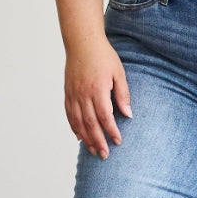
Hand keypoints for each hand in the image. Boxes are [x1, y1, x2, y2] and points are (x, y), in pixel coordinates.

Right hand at [64, 36, 131, 157]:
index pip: (104, 116)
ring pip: (78, 122)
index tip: (118, 141)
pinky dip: (74, 127)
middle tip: (104, 155)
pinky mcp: (68, 93)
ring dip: (86, 138)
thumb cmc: (103, 56)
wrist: (82, 42)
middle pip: (90, 123)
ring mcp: (73, 94)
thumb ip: (123, 94)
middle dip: (98, 141)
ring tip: (93, 150)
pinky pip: (69, 115)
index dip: (111, 131)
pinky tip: (80, 137)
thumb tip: (128, 114)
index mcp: (97, 89)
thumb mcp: (119, 72)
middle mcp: (83, 94)